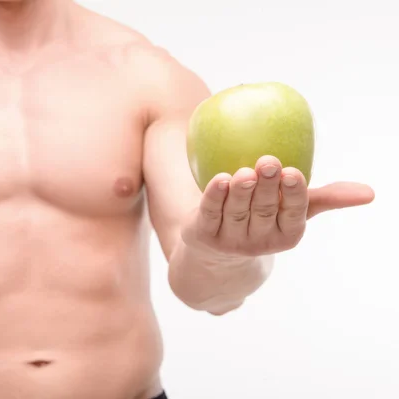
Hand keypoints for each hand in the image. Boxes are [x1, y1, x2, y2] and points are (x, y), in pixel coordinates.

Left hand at [187, 155, 374, 256]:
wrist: (216, 249)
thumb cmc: (262, 218)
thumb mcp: (293, 210)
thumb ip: (325, 198)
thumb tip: (369, 193)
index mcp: (285, 234)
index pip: (292, 215)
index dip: (293, 195)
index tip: (294, 173)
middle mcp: (259, 241)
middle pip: (263, 211)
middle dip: (268, 188)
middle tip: (270, 161)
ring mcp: (230, 240)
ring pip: (236, 212)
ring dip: (241, 192)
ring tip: (246, 171)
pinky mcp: (203, 233)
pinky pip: (209, 213)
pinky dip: (214, 197)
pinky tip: (219, 179)